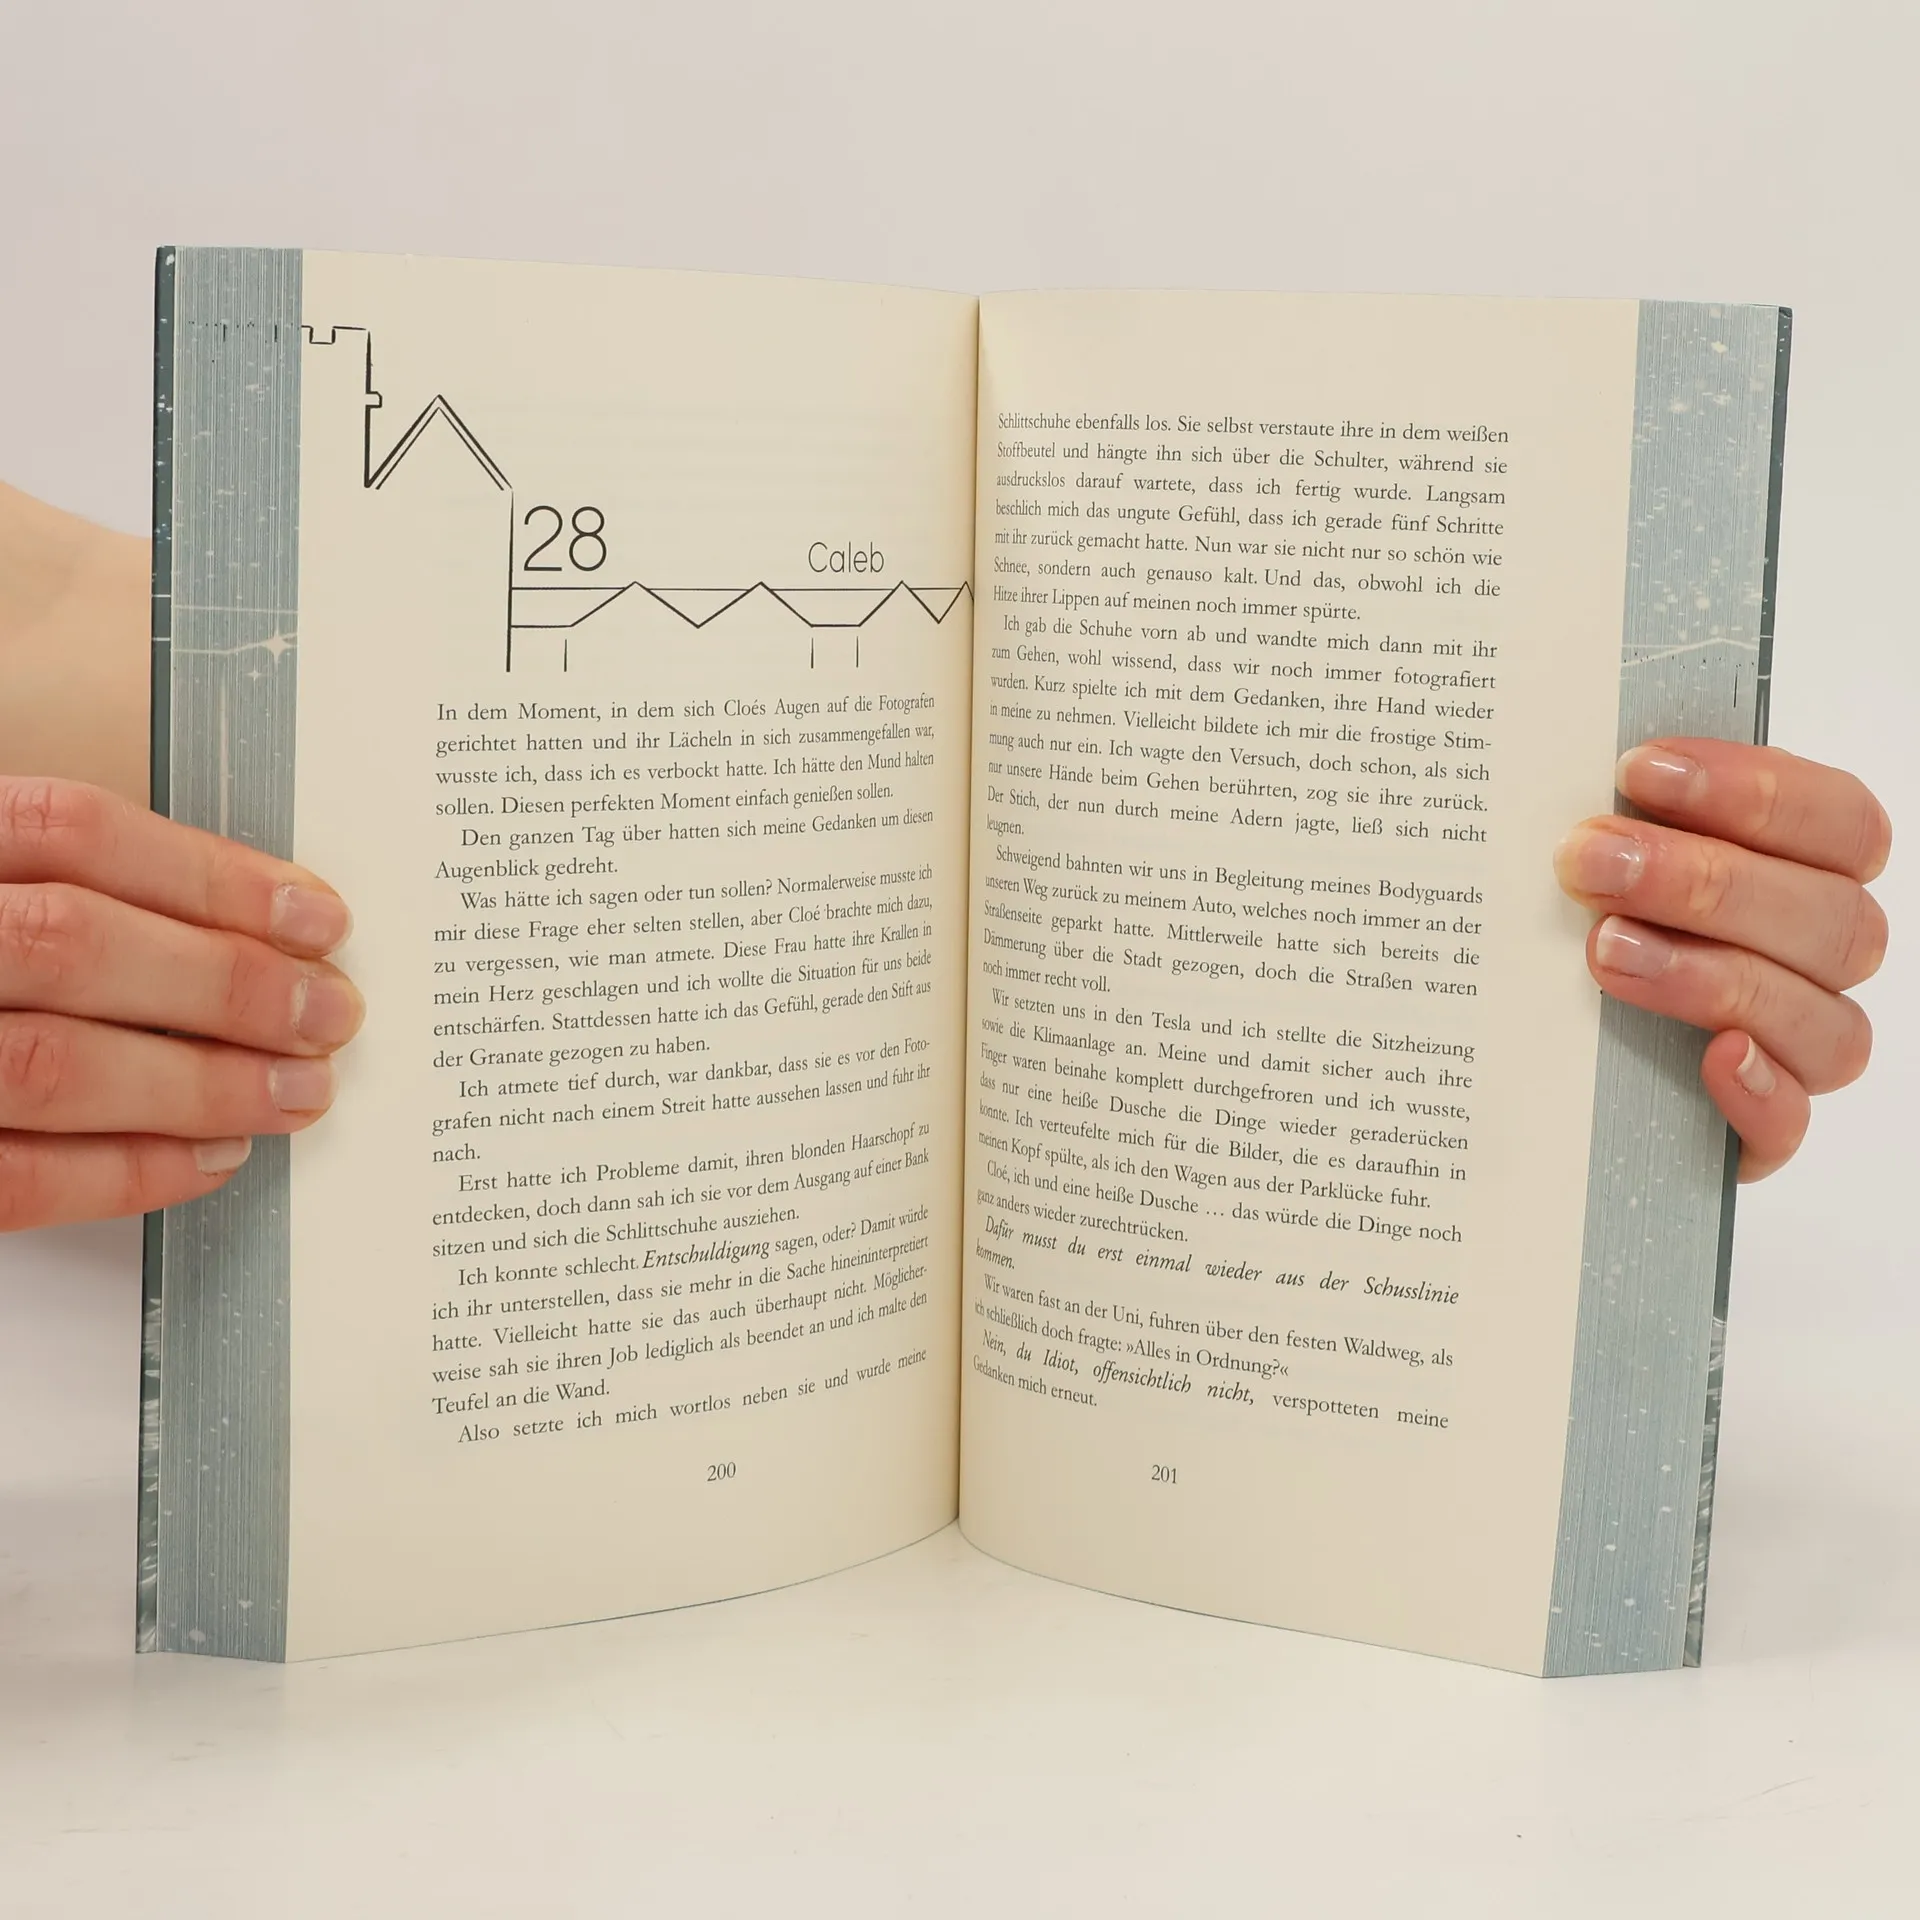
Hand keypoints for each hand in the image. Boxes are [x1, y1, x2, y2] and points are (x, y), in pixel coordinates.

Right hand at [0, 776, 361, 1230]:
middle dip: (225, 984)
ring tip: (300, 1090)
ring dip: (201, 1083)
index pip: (70, 831)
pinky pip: (15, 1178)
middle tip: (332, 1014)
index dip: (210, 874)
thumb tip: (248, 922)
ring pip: (52, 1065)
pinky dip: (128, 1172)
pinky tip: (213, 1157)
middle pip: (74, 943)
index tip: (319, 918)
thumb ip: (53, 883)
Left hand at [1555, 740, 1889, 1180]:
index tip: (1638, 771)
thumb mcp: (1586, 865)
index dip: (1755, 790)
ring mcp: (1797, 1050)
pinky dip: (1757, 1090)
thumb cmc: (1576, 927)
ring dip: (1711, 975)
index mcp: (1805, 873)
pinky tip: (1710, 1059)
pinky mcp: (1758, 1133)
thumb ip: (1606, 820)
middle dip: (1704, 880)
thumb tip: (1556, 768)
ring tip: (1605, 950)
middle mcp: (1818, 960)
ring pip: (1821, 1017)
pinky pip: (1791, 1122)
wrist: (1536, 1070)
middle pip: (1827, 916)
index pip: (1838, 821)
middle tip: (1589, 860)